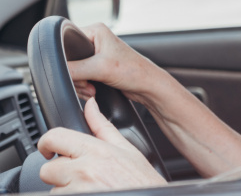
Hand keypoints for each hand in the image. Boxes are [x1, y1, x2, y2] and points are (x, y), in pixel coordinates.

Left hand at [38, 98, 166, 192]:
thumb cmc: (142, 181)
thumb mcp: (126, 149)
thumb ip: (102, 126)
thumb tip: (90, 105)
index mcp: (96, 150)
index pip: (54, 138)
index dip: (46, 144)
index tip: (48, 150)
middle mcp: (85, 170)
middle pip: (48, 169)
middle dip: (60, 175)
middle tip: (79, 178)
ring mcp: (79, 190)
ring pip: (54, 191)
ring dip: (67, 192)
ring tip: (90, 190)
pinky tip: (91, 195)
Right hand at [69, 23, 159, 103]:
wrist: (147, 86)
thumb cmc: (133, 71)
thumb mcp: (99, 68)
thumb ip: (74, 69)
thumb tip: (55, 72)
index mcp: (95, 31)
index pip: (65, 42)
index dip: (66, 60)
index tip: (75, 72)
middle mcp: (95, 40)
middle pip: (68, 60)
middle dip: (75, 76)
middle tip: (87, 82)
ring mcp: (96, 55)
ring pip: (72, 71)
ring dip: (80, 84)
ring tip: (92, 88)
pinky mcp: (97, 68)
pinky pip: (80, 78)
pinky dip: (83, 87)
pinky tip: (92, 91)